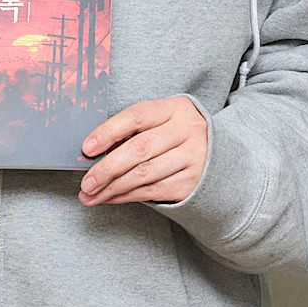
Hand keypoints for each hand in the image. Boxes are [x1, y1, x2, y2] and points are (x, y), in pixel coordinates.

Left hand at [78, 97, 208, 205]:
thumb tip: (93, 151)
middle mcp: (186, 131)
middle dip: (107, 168)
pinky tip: (111, 197)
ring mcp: (192, 158)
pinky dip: (126, 196)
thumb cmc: (178, 134)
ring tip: (90, 195)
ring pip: (144, 175)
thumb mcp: (164, 120)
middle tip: (86, 182)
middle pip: (139, 149)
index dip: (108, 131)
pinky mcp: (191, 182)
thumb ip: (134, 130)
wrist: (221, 154)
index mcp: (175, 109)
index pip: (137, 116)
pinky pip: (152, 191)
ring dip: (112, 188)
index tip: (86, 148)